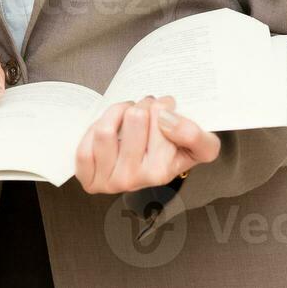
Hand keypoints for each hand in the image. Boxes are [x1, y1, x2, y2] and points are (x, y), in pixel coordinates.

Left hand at [74, 95, 221, 193]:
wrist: (150, 168)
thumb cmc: (174, 152)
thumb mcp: (202, 146)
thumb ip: (195, 135)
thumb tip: (167, 121)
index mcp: (161, 172)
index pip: (159, 118)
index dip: (163, 106)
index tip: (166, 109)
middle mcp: (135, 180)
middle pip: (134, 118)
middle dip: (141, 105)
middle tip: (146, 110)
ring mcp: (109, 181)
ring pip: (105, 130)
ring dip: (116, 112)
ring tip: (127, 114)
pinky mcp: (89, 178)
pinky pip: (84, 147)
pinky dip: (94, 131)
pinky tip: (110, 129)